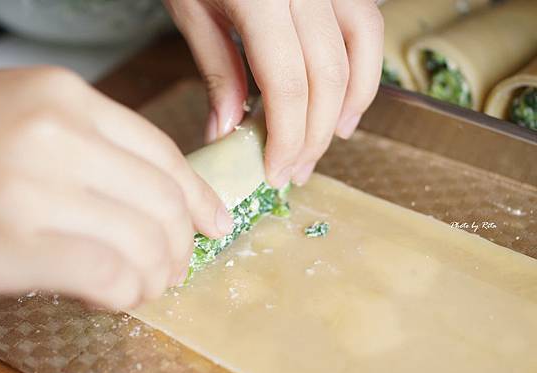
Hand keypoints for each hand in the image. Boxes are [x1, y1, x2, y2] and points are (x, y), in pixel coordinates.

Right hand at [0, 68, 232, 308]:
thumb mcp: (22, 119)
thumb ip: (91, 150)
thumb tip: (157, 199)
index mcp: (65, 98)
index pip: (164, 154)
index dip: (198, 197)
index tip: (211, 222)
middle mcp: (57, 134)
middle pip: (164, 202)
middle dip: (181, 245)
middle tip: (172, 266)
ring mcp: (35, 187)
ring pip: (147, 243)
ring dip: (158, 276)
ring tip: (142, 285)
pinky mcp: (14, 244)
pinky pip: (111, 275)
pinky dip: (127, 294)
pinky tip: (112, 297)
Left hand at [164, 0, 383, 185]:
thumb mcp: (190, 10)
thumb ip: (217, 72)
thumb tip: (227, 132)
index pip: (288, 85)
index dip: (287, 138)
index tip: (276, 172)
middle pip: (327, 78)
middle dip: (313, 136)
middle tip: (295, 170)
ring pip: (359, 52)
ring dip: (349, 107)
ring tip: (329, 142)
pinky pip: (365, 27)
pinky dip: (362, 71)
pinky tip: (346, 102)